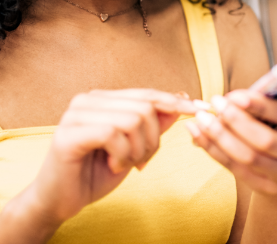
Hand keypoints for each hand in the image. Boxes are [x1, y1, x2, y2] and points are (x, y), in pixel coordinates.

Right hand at [23, 89, 196, 227]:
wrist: (59, 202)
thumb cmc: (94, 173)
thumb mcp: (133, 147)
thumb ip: (153, 124)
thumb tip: (181, 100)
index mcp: (102, 98)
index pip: (146, 94)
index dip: (173, 101)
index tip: (197, 108)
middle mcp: (87, 99)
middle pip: (144, 107)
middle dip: (153, 138)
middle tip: (143, 160)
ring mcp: (76, 114)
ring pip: (132, 119)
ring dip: (138, 149)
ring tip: (125, 163)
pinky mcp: (68, 133)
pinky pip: (113, 134)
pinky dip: (121, 155)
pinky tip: (112, 165)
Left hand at [186, 89, 276, 196]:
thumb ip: (271, 96)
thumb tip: (233, 96)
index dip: (260, 105)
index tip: (234, 95)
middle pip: (266, 140)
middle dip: (236, 120)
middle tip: (215, 103)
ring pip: (249, 157)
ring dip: (220, 136)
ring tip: (202, 118)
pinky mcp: (269, 187)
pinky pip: (236, 169)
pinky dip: (214, 149)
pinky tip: (199, 134)